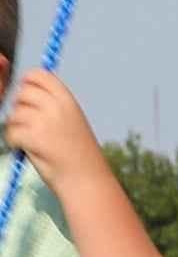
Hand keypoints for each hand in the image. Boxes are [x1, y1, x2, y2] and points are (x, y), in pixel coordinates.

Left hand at [3, 71, 100, 188]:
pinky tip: (30, 151)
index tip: (28, 97)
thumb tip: (24, 89)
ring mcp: (45, 121)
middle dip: (20, 108)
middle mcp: (57, 107)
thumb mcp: (71, 122)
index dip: (27, 83)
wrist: (87, 181)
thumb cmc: (78, 155)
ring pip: (14, 114)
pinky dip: (16, 143)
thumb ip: (52, 104)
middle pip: (21, 93)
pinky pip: (11, 132)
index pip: (39, 75)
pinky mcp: (34, 136)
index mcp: (68, 101)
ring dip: (18, 128)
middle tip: (32, 126)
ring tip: (35, 142)